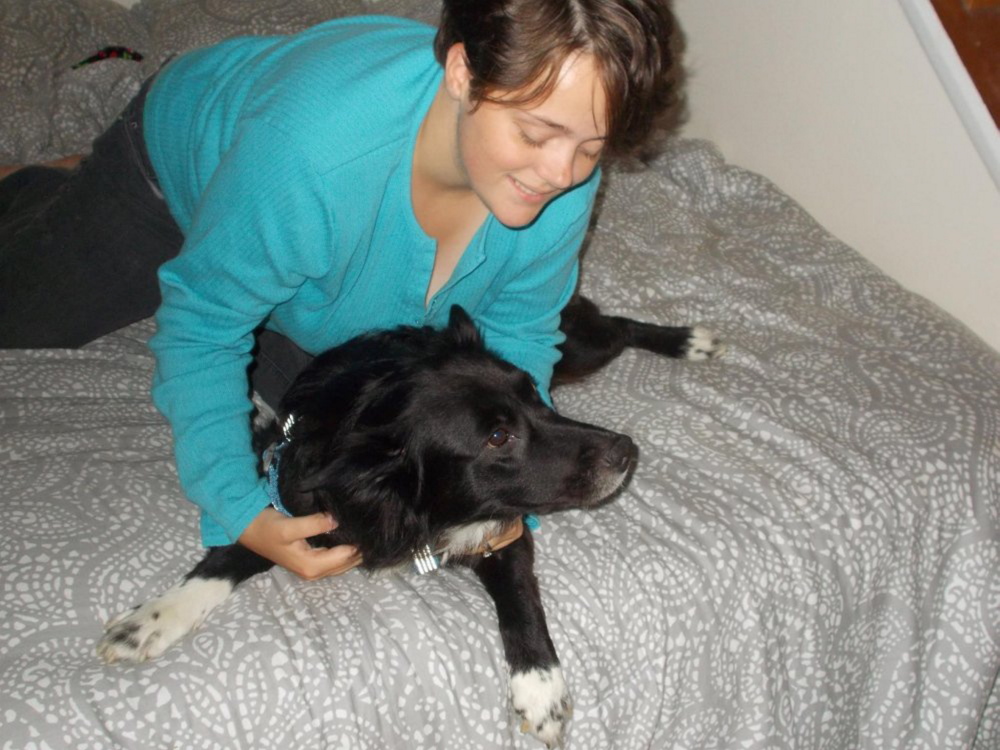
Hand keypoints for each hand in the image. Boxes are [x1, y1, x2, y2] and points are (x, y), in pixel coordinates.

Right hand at [238, 507, 361, 579]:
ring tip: (367, 534)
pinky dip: (345, 551)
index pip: (345, 557)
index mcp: (311, 567)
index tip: (371, 528)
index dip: (359, 544)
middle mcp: (314, 572)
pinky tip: (352, 538)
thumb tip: (337, 520)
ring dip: (354, 552)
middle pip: (347, 563)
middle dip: (361, 550)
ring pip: (342, 563)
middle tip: (373, 530)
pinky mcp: (310, 560)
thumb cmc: (267, 528)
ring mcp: (312, 568)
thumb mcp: (290, 526)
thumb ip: (314, 525)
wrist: (247, 529)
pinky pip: (334, 559)